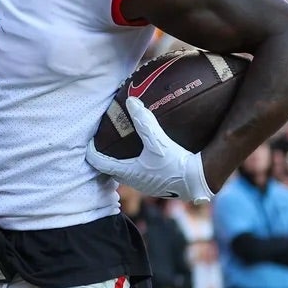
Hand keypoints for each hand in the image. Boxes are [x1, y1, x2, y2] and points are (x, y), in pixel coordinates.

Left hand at [86, 97, 214, 203]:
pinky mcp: (160, 186)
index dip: (92, 153)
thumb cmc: (176, 162)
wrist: (200, 179)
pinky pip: (142, 175)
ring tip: (121, 150)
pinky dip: (137, 166)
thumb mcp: (157, 140)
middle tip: (103, 145)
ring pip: (128, 174)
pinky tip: (145, 157)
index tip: (87, 144)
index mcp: (129, 173)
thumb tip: (131, 101)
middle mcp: (135, 182)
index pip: (101, 164)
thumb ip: (143, 121)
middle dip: (106, 159)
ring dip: (122, 163)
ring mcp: (148, 186)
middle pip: (113, 171)